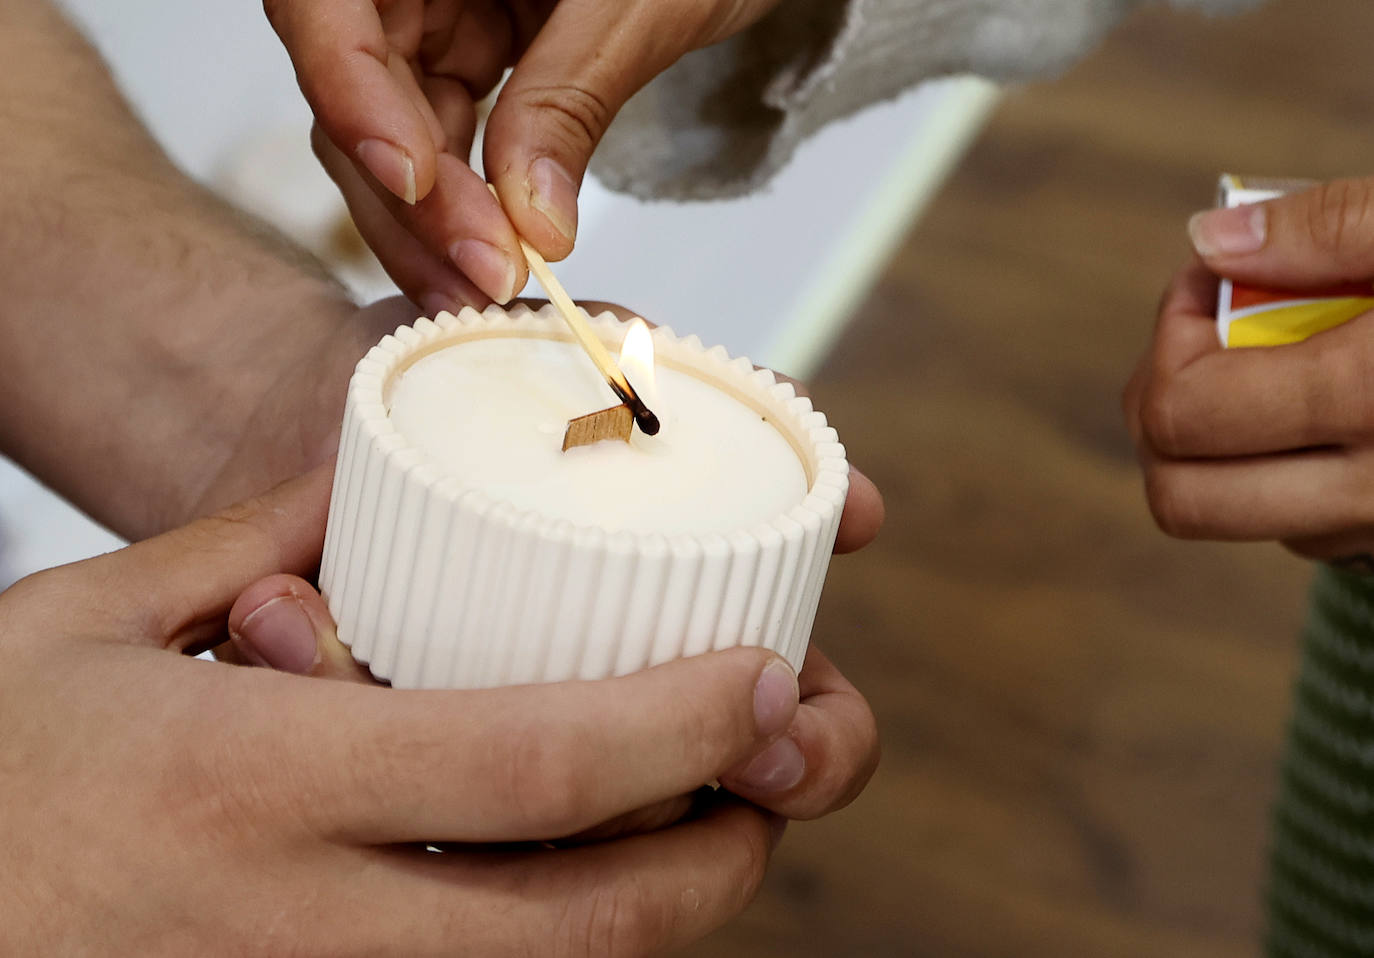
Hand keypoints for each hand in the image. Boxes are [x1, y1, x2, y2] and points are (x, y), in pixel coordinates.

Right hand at [0, 466, 820, 954]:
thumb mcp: (84, 624)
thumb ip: (244, 545)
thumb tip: (358, 480)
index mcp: (261, 782)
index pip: (539, 767)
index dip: (687, 728)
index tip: (768, 675)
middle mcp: (306, 923)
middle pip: (595, 920)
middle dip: (725, 853)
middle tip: (774, 773)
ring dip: (658, 910)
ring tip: (698, 823)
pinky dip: (553, 948)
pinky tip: (562, 885)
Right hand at [265, 0, 781, 310]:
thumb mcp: (640, 5)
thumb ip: (570, 98)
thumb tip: (529, 223)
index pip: (327, 5)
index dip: (349, 93)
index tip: (415, 180)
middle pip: (351, 88)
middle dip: (408, 196)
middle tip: (477, 278)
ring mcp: (436, 9)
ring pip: (390, 129)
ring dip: (430, 224)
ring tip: (484, 295)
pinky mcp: (470, 51)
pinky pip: (442, 136)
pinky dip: (465, 205)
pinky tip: (492, 261)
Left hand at [1125, 178, 1373, 561]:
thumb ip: (1328, 228)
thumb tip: (1207, 245)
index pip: (1181, 414)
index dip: (1169, 337)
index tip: (1210, 283)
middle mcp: (1373, 492)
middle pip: (1177, 494)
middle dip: (1165, 408)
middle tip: (1208, 339)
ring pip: (1228, 514)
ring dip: (1219, 443)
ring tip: (1276, 362)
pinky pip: (1294, 527)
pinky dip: (1279, 469)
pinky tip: (1326, 406)